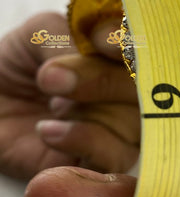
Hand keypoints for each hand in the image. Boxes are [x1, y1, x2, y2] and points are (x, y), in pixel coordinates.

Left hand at [0, 12, 138, 178]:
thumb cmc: (16, 65)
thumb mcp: (37, 36)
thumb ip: (69, 38)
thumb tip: (94, 55)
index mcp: (117, 51)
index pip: (143, 45)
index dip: (128, 44)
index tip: (100, 42)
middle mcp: (126, 88)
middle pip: (145, 87)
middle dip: (102, 81)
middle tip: (52, 79)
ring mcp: (119, 126)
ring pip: (136, 121)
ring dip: (90, 112)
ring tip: (51, 107)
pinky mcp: (103, 160)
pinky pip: (117, 155)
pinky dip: (84, 140)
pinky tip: (49, 131)